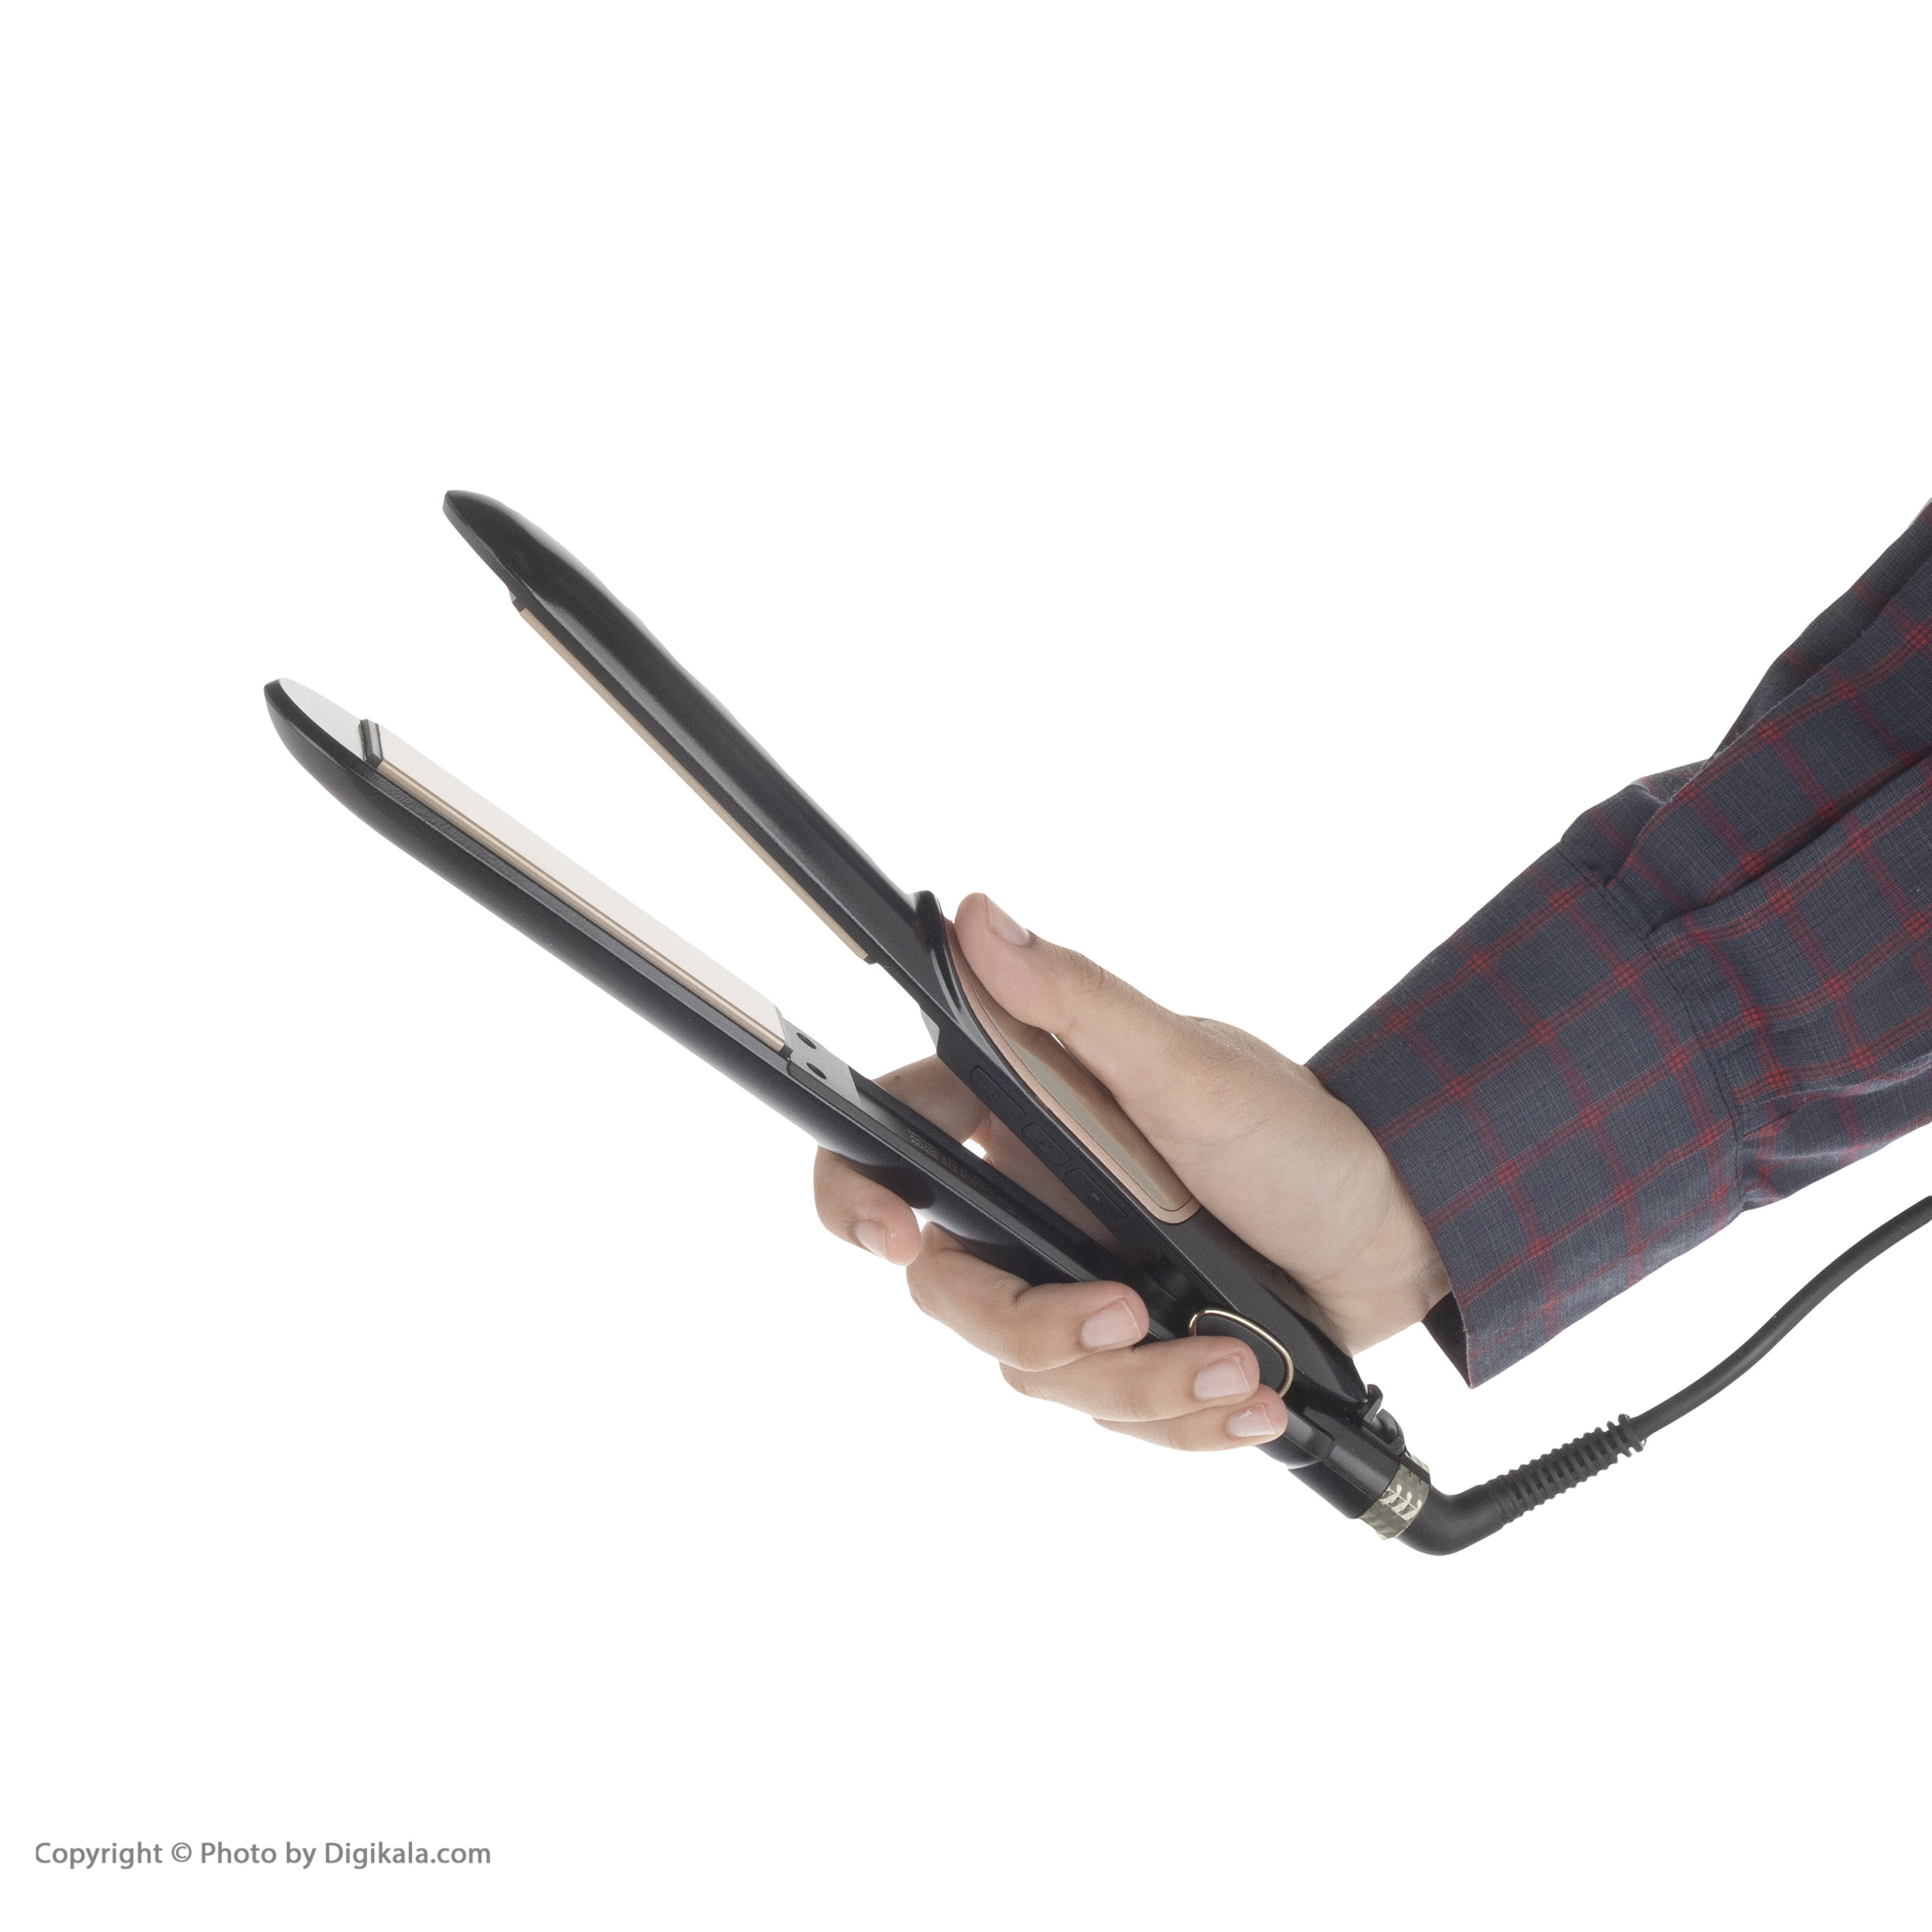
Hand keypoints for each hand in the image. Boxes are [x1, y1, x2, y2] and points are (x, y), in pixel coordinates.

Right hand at [814, 893, 1450, 1450]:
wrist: (1398, 1233)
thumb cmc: (1300, 1137)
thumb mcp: (1188, 1069)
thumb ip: (1075, 1005)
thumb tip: (976, 920)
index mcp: (1018, 1128)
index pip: (884, 1153)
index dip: (857, 1199)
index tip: (898, 1237)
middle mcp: (1032, 1210)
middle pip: (955, 1294)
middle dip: (1036, 1326)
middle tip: (1121, 1317)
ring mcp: (1078, 1285)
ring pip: (1036, 1374)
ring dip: (1138, 1385)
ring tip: (1233, 1362)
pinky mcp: (1129, 1355)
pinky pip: (1113, 1419)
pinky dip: (1182, 1421)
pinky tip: (1249, 1399)